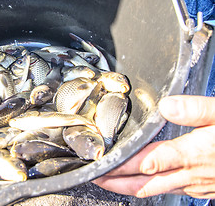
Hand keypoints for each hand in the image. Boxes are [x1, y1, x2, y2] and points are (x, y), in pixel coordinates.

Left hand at [93, 95, 214, 198]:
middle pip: (143, 184)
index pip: (147, 162)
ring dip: (128, 187)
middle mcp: (189, 175)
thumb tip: (166, 106)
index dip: (121, 165)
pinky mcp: (201, 189)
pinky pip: (167, 191)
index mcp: (191, 155)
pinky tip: (143, 180)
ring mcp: (195, 185)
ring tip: (109, 181)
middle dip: (115, 182)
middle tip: (95, 176)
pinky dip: (148, 187)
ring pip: (153, 191)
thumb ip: (196, 109)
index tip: (102, 162)